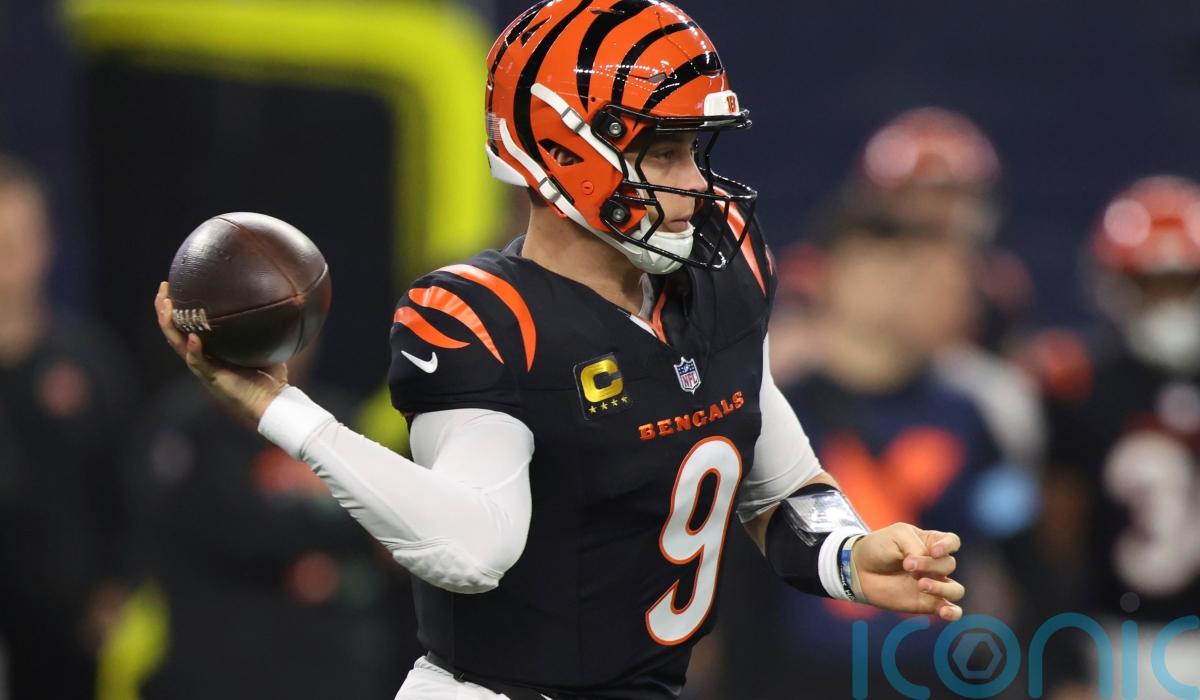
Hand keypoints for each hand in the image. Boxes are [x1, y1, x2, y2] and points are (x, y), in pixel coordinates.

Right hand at [154, 281, 286, 425]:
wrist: (272, 403)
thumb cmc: (270, 376)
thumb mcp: (263, 345)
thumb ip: (260, 328)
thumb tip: (272, 302)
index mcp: (210, 350)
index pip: (187, 326)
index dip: (177, 308)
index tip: (174, 285)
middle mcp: (202, 358)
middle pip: (174, 332)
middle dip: (164, 310)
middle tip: (163, 288)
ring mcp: (204, 369)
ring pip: (178, 345)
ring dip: (170, 326)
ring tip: (166, 307)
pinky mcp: (212, 379)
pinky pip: (199, 364)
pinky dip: (194, 351)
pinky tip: (193, 338)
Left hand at [852, 523, 963, 620]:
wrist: (858, 569)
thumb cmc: (878, 548)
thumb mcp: (896, 535)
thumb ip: (917, 547)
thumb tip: (928, 571)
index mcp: (930, 543)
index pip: (953, 542)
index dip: (948, 546)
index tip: (933, 551)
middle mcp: (935, 564)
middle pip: (949, 564)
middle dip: (929, 565)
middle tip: (906, 565)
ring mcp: (933, 584)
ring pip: (956, 589)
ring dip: (942, 587)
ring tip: (920, 584)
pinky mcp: (927, 603)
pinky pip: (951, 611)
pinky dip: (952, 613)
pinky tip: (944, 612)